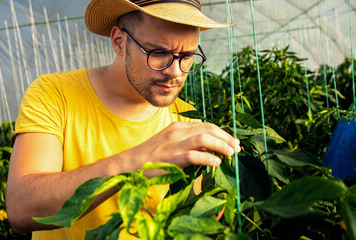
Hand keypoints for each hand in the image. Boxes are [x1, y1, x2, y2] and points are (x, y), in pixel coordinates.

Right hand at [118, 121, 240, 172]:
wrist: (130, 164)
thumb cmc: (152, 157)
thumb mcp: (171, 144)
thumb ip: (189, 144)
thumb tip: (210, 150)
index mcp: (178, 127)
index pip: (206, 126)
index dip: (223, 133)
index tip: (233, 142)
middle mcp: (177, 132)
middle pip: (208, 129)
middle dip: (226, 137)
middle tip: (237, 148)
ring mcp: (174, 144)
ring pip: (204, 139)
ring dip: (221, 145)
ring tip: (231, 154)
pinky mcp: (171, 158)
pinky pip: (194, 156)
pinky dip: (208, 159)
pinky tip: (216, 163)